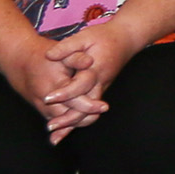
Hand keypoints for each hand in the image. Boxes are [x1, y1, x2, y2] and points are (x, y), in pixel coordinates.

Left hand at [40, 20, 149, 138]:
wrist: (127, 38)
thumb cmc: (105, 36)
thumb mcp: (85, 36)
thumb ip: (67, 47)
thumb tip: (49, 55)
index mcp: (96, 70)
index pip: (79, 85)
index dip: (63, 93)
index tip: (47, 98)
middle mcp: (101, 83)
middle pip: (86, 108)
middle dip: (68, 120)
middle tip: (50, 127)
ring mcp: (102, 88)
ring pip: (89, 113)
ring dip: (72, 125)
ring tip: (55, 137)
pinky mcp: (100, 90)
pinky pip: (89, 110)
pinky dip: (77, 121)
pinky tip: (64, 128)